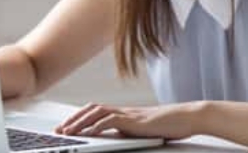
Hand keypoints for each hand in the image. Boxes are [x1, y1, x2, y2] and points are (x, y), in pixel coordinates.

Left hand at [55, 101, 202, 139]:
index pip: (97, 111)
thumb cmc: (172, 125)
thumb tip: (116, 137)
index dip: (80, 117)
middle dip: (73, 119)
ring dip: (80, 122)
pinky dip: (97, 125)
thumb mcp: (145, 130)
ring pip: (97, 112)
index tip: (66, 127)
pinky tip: (89, 132)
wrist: (188, 117)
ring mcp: (129, 114)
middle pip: (92, 109)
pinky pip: (112, 120)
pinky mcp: (135, 120)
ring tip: (67, 132)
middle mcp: (124, 111)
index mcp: (125, 113)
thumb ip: (130, 131)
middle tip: (59, 130)